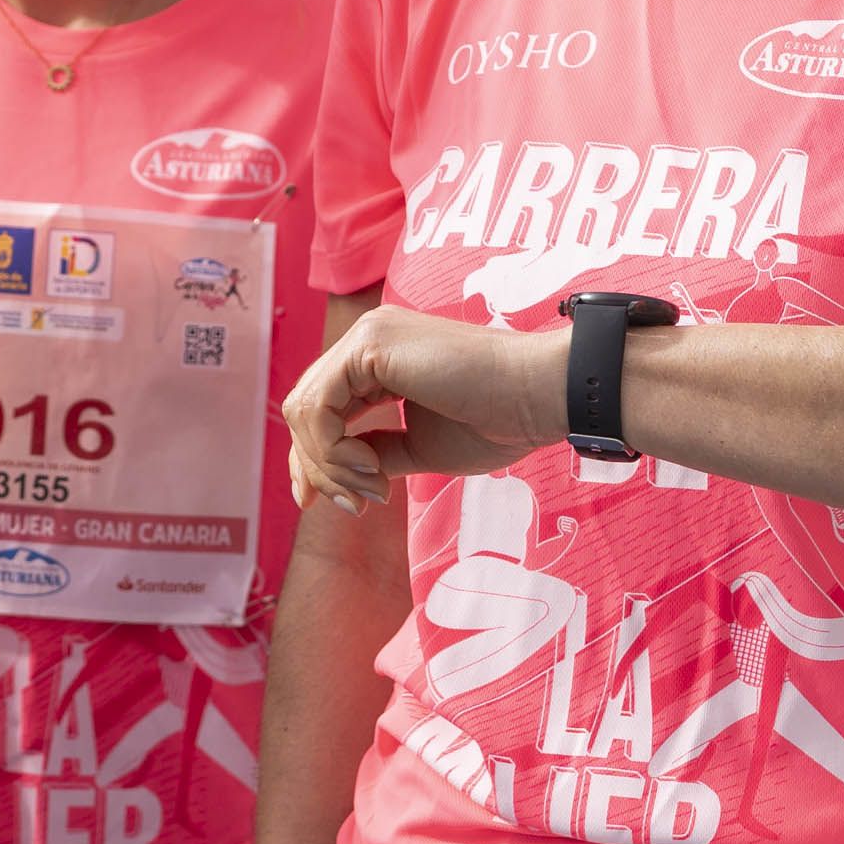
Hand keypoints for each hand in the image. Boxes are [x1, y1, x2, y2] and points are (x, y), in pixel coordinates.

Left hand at [280, 305, 561, 512]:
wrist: (539, 397)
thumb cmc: (496, 421)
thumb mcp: (419, 447)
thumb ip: (375, 453)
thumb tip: (335, 477)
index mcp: (379, 359)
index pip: (321, 408)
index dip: (313, 460)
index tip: (329, 504)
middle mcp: (367, 340)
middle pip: (305, 409)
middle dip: (317, 468)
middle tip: (354, 506)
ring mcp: (367, 337)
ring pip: (304, 409)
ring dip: (329, 464)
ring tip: (373, 489)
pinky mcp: (370, 345)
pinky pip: (318, 406)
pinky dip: (332, 448)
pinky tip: (372, 469)